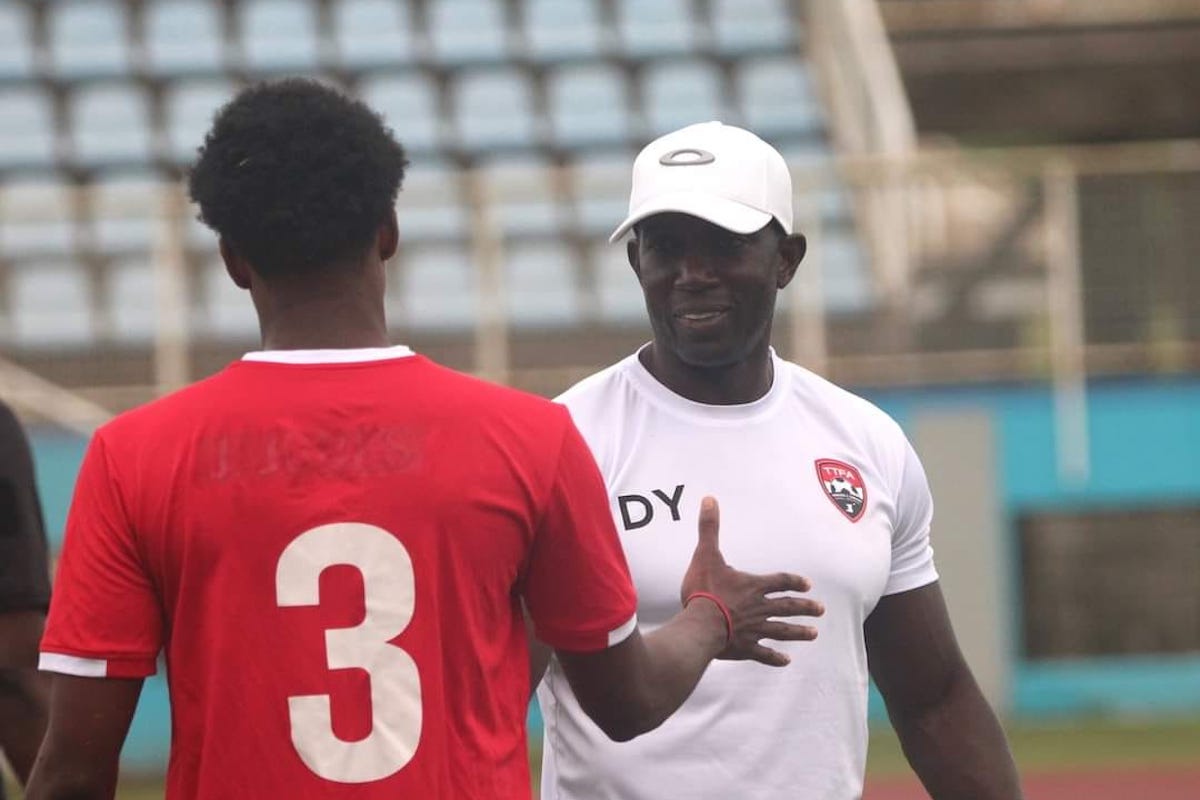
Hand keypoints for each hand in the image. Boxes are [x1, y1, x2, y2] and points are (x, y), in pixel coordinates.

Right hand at [680, 496, 823, 665]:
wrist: (700, 626)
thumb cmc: (704, 590)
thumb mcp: (706, 554)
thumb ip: (709, 528)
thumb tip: (710, 499)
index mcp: (753, 586)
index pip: (779, 581)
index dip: (794, 581)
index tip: (808, 584)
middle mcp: (759, 608)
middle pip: (787, 607)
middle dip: (805, 607)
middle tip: (821, 610)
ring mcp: (754, 630)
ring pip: (782, 630)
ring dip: (798, 632)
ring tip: (814, 634)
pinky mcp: (744, 648)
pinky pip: (764, 654)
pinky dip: (775, 658)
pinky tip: (786, 661)